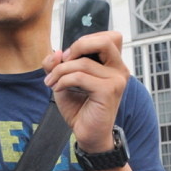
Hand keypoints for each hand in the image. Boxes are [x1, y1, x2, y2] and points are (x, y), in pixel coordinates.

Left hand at [41, 31, 128, 152]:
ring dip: (60, 70)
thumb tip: (57, 52)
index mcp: (112, 64)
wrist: (87, 133)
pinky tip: (58, 90)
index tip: (68, 56)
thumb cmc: (80, 108)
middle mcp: (119, 69)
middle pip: (106, 40)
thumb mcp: (64, 80)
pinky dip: (63, 81)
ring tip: (51, 82)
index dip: (86, 40)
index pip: (108, 36)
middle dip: (78, 45)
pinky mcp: (109, 91)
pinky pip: (80, 76)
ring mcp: (117, 80)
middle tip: (62, 61)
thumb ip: (57, 64)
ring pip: (84, 62)